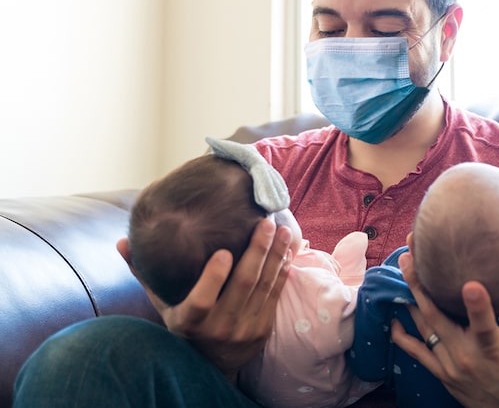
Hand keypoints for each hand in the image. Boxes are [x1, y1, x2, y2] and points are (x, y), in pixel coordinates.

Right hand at [117, 217, 291, 379]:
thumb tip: (123, 241)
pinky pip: (275, 295)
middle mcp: (219, 327)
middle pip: (243, 285)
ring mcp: (244, 329)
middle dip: (257, 250)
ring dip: (276, 255)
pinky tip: (287, 250)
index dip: (213, 278)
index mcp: (189, 322)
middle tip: (265, 222)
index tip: (224, 251)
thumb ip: (145, 273)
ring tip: (283, 229)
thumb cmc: (184, 326)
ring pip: (264, 286)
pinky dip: (282, 271)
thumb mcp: (162, 304)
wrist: (212, 364)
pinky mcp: (263, 328)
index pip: (201, 302)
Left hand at [391, 251, 498, 407]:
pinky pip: (416, 352)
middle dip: (419, 285)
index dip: (477, 306)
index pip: (484, 324)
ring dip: (410, 300)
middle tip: (409, 256)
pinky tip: (393, 318)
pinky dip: (402, 336)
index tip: (469, 284)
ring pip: (424, 329)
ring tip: (402, 270)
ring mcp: (451, 365)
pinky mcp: (442, 373)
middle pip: (437, 317)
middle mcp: (468, 356)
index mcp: (494, 345)